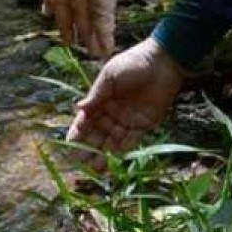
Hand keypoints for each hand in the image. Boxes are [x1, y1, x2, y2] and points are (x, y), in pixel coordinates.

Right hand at [67, 37, 185, 154]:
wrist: (162, 62)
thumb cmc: (133, 63)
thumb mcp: (110, 76)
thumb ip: (96, 94)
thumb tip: (77, 108)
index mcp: (100, 101)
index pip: (85, 121)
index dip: (77, 133)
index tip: (69, 145)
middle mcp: (111, 114)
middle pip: (97, 135)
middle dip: (88, 149)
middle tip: (80, 164)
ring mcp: (126, 121)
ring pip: (111, 143)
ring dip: (103, 156)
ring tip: (94, 169)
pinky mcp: (143, 126)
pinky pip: (130, 142)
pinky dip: (121, 153)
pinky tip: (112, 163)